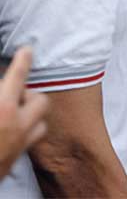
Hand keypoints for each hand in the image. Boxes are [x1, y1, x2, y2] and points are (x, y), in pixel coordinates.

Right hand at [0, 47, 48, 179]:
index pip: (17, 77)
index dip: (23, 61)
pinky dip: (28, 130)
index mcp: (3, 110)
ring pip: (40, 121)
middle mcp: (17, 125)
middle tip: (9, 94)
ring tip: (13, 111)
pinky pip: (33, 138)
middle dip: (26, 93)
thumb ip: (0, 93)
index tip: (28, 50)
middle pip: (38, 99)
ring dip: (30, 112)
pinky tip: (13, 130)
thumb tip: (2, 84)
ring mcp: (20, 143)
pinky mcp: (17, 157)